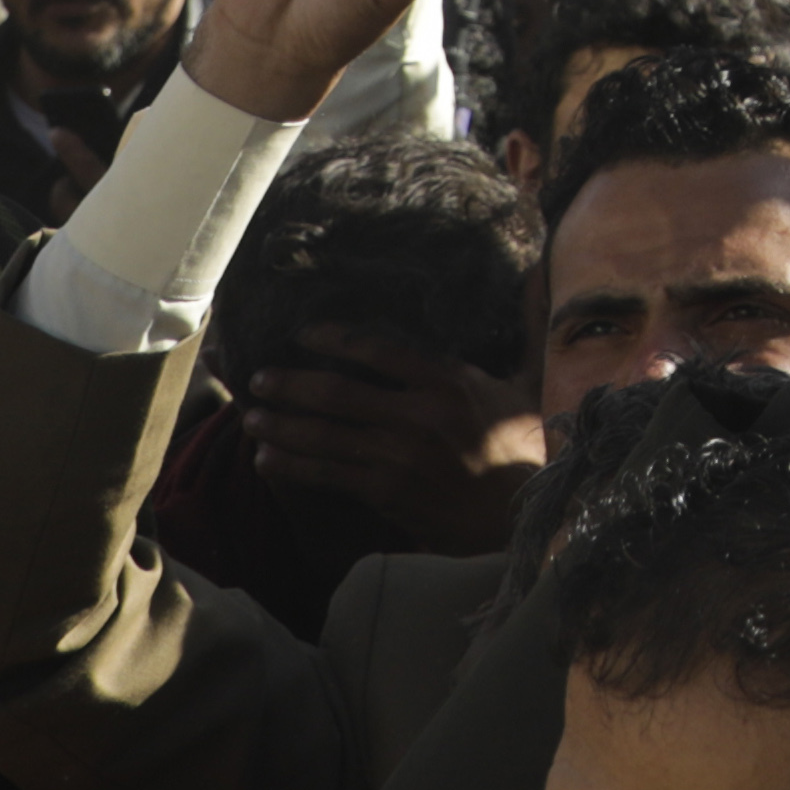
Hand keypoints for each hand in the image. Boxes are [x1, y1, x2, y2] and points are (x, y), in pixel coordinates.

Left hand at [240, 324, 544, 555]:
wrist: (518, 518)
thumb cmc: (524, 448)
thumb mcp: (530, 382)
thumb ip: (530, 324)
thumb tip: (539, 272)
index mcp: (449, 382)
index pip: (379, 349)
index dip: (334, 339)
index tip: (303, 333)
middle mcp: (419, 415)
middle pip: (338, 393)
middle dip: (291, 384)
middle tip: (260, 378)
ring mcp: (399, 456)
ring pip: (325, 435)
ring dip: (282, 425)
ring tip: (251, 417)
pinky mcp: (386, 492)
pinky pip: (328, 474)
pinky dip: (294, 465)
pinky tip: (268, 459)